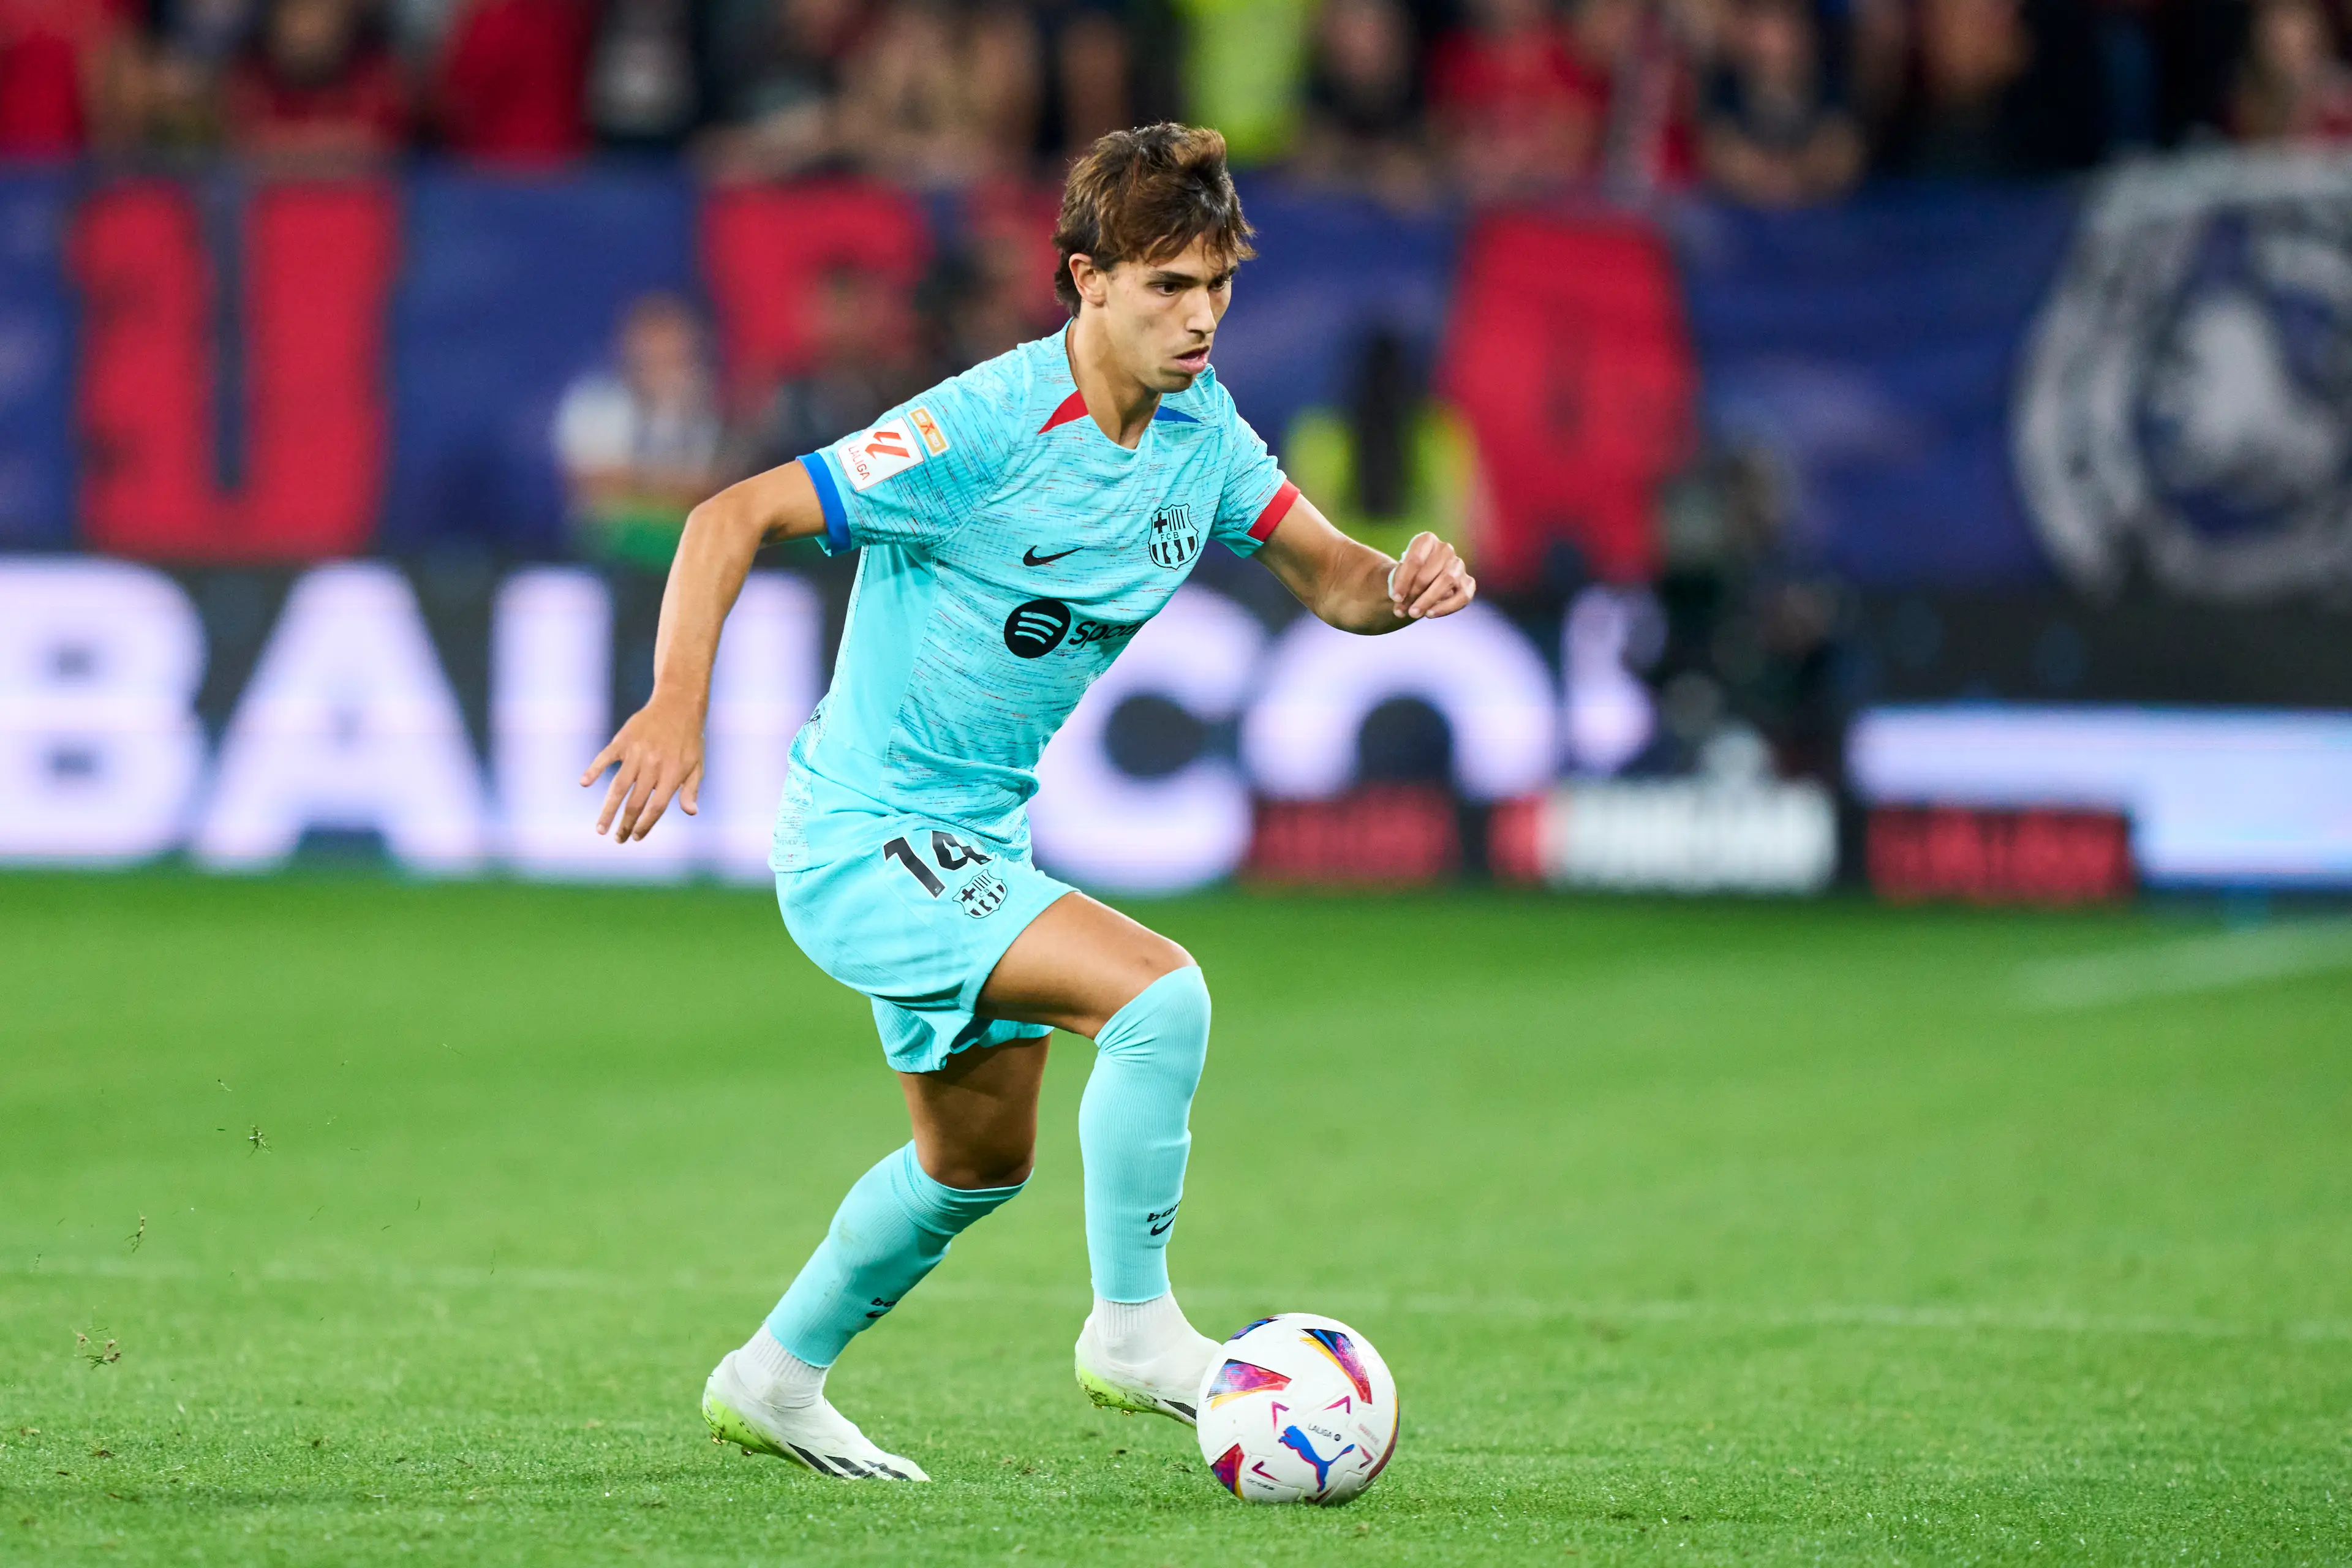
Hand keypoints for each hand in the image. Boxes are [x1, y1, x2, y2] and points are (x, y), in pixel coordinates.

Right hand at [582, 693, 704, 842]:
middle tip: (617, 839)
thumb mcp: (696, 765)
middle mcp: (653, 765)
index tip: (636, 837)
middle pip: (635, 802)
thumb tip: (691, 812)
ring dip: (607, 810)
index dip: (646, 825)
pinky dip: (594, 769)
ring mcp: (636, 752)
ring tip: (600, 829)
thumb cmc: (689, 740)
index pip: (656, 807)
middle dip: (625, 824)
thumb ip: (690, 789)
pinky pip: (605, 758)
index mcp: (673, 774)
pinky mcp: (623, 740)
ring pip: (618, 787)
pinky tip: (584, 783)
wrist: (677, 704)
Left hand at [1388, 533, 1475, 620]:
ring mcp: (1459, 565)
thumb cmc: (1408, 577)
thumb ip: (1398, 585)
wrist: (1420, 583)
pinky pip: (1462, 596)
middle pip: (1429, 572)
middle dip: (1413, 593)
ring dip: (1428, 599)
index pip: (1415, 559)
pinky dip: (1445, 607)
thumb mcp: (1398, 577)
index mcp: (1427, 540)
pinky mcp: (1468, 583)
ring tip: (1413, 613)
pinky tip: (1430, 614)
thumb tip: (1399, 602)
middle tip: (1401, 608)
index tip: (1395, 597)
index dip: (1403, 580)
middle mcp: (1446, 549)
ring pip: (1447, 580)